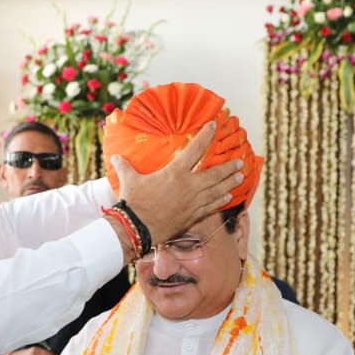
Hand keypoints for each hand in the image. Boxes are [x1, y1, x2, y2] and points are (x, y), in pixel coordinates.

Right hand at [109, 121, 243, 242]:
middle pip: (215, 173)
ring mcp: (194, 202)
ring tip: (239, 177)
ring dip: (230, 183)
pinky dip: (221, 201)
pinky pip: (212, 207)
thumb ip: (124, 166)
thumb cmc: (134, 202)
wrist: (138, 228)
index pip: (195, 149)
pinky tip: (228, 197)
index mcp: (175, 172)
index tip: (214, 126)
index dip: (206, 135)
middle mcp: (189, 186)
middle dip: (229, 166)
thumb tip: (115, 157)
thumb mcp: (129, 180)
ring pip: (217, 190)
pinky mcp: (193, 216)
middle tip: (240, 161)